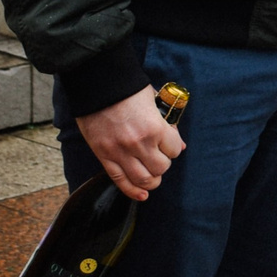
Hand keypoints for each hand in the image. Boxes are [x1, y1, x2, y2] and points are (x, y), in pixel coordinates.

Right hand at [75, 86, 184, 200]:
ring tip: (151, 175)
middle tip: (158, 157)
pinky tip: (141, 194)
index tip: (167, 144)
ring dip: (151, 181)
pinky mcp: (103, 155)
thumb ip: (167, 124)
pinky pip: (120, 180)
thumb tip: (179, 145)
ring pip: (143, 180)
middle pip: (160, 168)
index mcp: (154, 127)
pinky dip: (132, 191)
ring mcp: (120, 151)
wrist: (96, 82)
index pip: (174, 151)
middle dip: (162, 165)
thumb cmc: (126, 89)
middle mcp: (139, 143)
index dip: (173, 148)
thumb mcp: (154, 101)